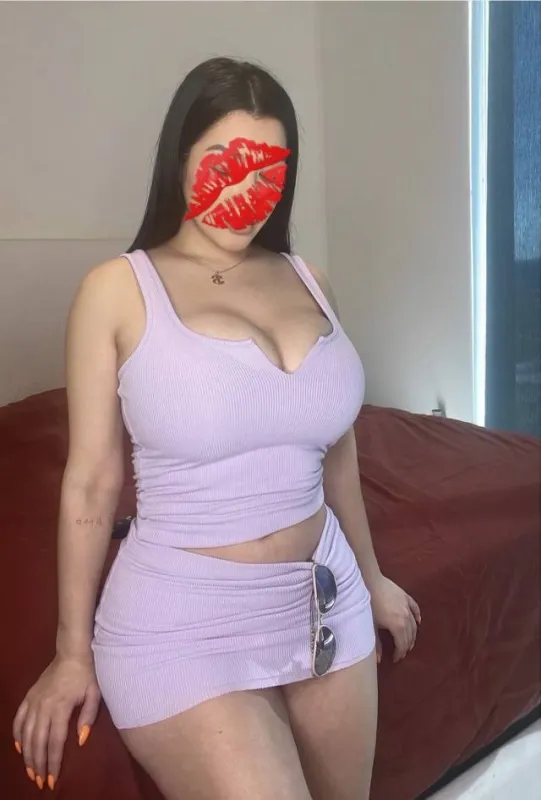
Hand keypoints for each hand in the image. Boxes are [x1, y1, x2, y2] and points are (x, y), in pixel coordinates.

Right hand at [12, 654, 100, 790]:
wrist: (72, 652)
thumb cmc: (87, 674)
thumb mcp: (94, 694)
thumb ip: (88, 717)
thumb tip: (80, 741)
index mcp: (60, 708)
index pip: (55, 742)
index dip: (54, 763)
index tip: (53, 780)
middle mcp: (43, 707)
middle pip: (37, 742)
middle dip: (39, 764)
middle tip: (40, 782)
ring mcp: (33, 701)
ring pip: (25, 734)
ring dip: (27, 755)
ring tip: (30, 771)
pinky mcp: (28, 696)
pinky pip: (18, 719)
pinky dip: (16, 735)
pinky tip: (18, 747)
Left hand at [370, 575, 420, 663]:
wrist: (370, 581)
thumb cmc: (369, 604)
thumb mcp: (372, 625)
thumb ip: (376, 643)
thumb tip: (378, 659)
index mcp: (398, 626)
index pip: (402, 645)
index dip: (399, 654)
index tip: (395, 659)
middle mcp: (406, 618)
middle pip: (410, 636)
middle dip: (406, 646)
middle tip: (401, 652)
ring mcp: (407, 607)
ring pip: (414, 625)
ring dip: (412, 635)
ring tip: (409, 642)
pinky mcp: (406, 597)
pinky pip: (415, 609)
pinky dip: (417, 616)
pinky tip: (418, 621)